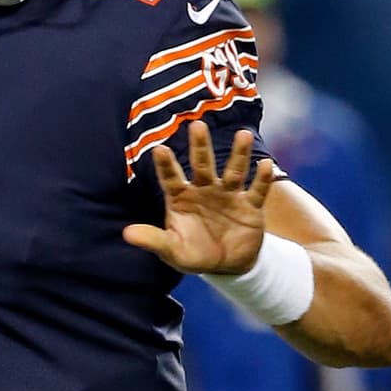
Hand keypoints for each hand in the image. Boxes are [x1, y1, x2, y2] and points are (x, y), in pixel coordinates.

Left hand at [122, 121, 275, 274]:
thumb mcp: (172, 250)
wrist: (227, 266)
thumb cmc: (194, 254)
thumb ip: (153, 240)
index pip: (170, 178)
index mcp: (181, 197)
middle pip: (202, 165)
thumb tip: (127, 233)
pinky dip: (261, 178)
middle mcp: (204, 190)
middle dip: (200, 146)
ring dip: (239, 153)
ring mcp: (228, 195)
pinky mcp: (250, 206)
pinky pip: (256, 190)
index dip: (166, 165)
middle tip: (197, 125)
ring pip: (233, 171)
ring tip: (243, 134)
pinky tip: (264, 163)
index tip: (159, 149)